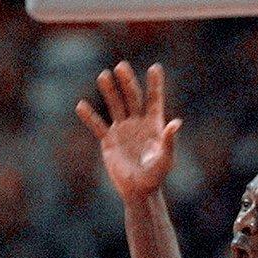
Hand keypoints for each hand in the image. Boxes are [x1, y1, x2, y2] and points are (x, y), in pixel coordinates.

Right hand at [76, 60, 182, 203]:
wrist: (139, 191)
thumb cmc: (156, 176)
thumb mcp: (165, 159)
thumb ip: (169, 141)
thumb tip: (176, 123)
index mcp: (154, 125)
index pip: (154, 100)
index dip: (155, 84)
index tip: (155, 67)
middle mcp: (137, 123)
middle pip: (132, 98)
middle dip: (127, 82)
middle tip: (121, 66)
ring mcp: (122, 130)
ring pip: (115, 106)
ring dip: (109, 91)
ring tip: (103, 75)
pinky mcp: (109, 141)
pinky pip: (98, 126)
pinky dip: (90, 117)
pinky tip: (81, 105)